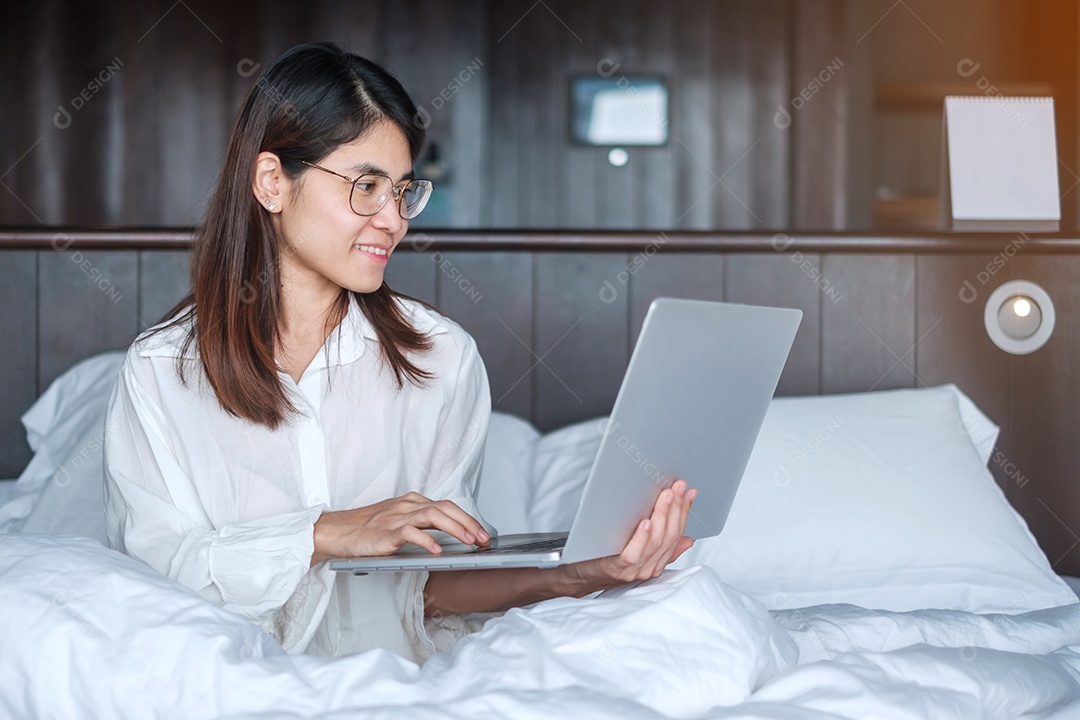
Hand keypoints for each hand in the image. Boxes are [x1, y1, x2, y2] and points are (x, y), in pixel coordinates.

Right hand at [311, 492, 489, 565]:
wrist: (336, 532)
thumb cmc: (367, 530)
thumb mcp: (398, 522)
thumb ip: (421, 525)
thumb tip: (448, 537)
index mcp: (412, 502)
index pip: (446, 506)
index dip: (467, 519)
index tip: (482, 533)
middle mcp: (407, 506)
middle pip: (445, 508)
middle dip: (468, 523)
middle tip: (483, 539)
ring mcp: (396, 517)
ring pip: (432, 516)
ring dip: (455, 528)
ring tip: (469, 542)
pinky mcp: (386, 533)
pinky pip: (410, 533)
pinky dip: (426, 541)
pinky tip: (437, 551)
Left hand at [559, 479, 696, 590]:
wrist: (580, 577)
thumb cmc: (606, 559)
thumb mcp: (638, 549)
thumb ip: (662, 545)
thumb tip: (688, 539)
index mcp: (657, 562)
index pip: (677, 534)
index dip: (684, 511)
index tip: (688, 491)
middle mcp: (649, 567)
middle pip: (669, 536)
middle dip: (676, 509)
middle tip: (677, 488)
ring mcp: (634, 570)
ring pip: (655, 542)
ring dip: (662, 516)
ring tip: (665, 497)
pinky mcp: (616, 568)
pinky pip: (634, 553)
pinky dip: (642, 537)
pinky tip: (646, 522)